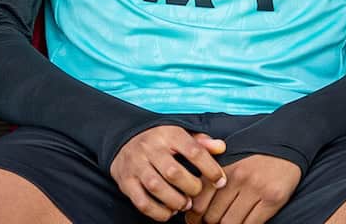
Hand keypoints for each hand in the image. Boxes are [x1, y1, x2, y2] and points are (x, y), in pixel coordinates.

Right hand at [109, 126, 226, 221]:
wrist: (124, 140)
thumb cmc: (159, 142)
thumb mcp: (179, 135)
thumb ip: (201, 142)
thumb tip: (221, 147)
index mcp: (167, 134)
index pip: (193, 150)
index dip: (211, 169)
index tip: (220, 181)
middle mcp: (149, 147)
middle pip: (173, 172)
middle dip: (191, 188)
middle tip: (197, 193)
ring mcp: (135, 164)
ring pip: (156, 187)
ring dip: (175, 201)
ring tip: (184, 203)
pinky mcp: (126, 181)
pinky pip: (142, 202)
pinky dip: (158, 212)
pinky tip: (168, 211)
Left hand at [186, 154, 299, 223]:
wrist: (286, 142)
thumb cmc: (254, 152)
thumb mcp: (229, 156)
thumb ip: (211, 174)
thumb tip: (195, 202)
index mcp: (223, 167)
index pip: (199, 201)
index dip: (195, 216)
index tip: (196, 221)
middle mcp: (237, 178)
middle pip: (213, 215)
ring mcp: (256, 189)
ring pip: (230, 223)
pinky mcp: (273, 199)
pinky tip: (243, 223)